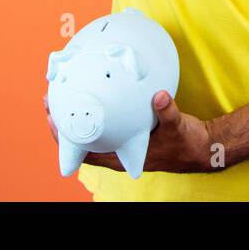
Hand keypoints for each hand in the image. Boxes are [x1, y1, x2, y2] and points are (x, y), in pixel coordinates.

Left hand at [43, 92, 216, 173]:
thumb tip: (159, 97)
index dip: (65, 138)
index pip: (83, 152)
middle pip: (80, 140)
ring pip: (90, 132)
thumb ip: (166, 111)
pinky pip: (105, 122)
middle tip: (50, 100)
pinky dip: (95, 110)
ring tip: (63, 94)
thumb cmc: (183, 142)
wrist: (198, 147)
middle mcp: (116, 151)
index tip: (52, 119)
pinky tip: (92, 93)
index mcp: (121, 156)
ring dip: (76, 116)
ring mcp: (121, 141)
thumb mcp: (176, 126)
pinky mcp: (128, 130)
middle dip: (63, 122)